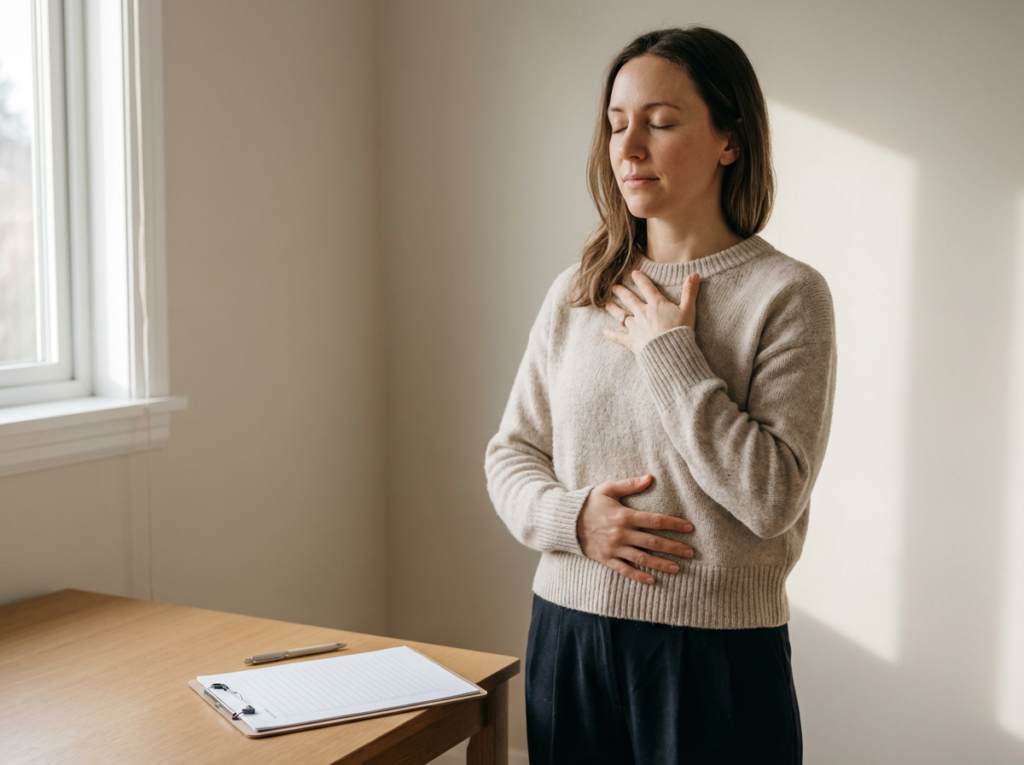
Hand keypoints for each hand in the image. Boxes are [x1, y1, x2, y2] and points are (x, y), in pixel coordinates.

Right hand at [576, 474, 694, 584]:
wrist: (566, 521)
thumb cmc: (590, 502)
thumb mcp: (608, 488)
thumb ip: (630, 484)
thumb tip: (650, 477)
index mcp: (624, 515)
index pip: (655, 521)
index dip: (674, 524)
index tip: (689, 528)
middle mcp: (621, 534)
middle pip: (653, 542)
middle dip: (673, 548)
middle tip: (690, 553)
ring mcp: (614, 548)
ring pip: (642, 558)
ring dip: (661, 564)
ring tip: (677, 568)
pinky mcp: (606, 559)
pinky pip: (624, 570)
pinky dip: (638, 576)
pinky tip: (652, 580)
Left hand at [603, 270, 699, 354]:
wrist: (671, 352)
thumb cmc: (681, 331)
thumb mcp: (689, 310)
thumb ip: (690, 292)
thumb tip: (695, 274)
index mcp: (656, 305)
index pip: (647, 288)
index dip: (640, 279)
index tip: (634, 273)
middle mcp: (643, 313)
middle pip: (629, 299)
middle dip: (621, 292)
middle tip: (614, 287)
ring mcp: (635, 327)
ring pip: (621, 315)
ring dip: (613, 309)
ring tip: (607, 304)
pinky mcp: (632, 341)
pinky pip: (619, 337)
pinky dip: (611, 334)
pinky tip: (604, 332)